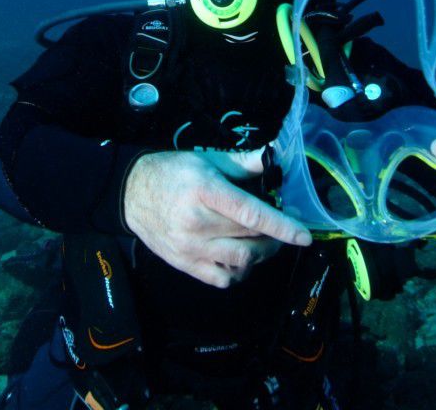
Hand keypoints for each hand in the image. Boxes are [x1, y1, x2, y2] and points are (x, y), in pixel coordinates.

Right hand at [124, 147, 312, 287]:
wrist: (131, 194)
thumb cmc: (173, 172)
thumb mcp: (207, 159)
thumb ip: (243, 162)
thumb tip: (274, 155)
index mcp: (206, 191)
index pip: (251, 214)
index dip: (281, 226)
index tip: (304, 234)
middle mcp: (198, 222)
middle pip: (250, 240)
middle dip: (275, 237)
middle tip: (283, 228)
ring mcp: (190, 247)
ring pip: (241, 262)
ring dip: (260, 255)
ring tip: (263, 243)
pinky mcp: (184, 264)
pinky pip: (222, 280)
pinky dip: (239, 273)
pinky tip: (240, 258)